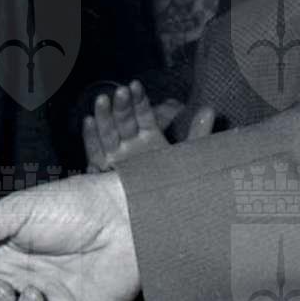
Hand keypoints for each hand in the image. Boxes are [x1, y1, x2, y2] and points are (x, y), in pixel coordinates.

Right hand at [81, 83, 215, 170]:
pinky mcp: (103, 170)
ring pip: (108, 133)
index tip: (135, 86)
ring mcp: (116, 156)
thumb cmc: (172, 183)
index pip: (144, 114)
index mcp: (150, 138)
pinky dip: (92, 137)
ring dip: (104, 116)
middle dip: (122, 106)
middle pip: (124, 121)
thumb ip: (198, 134)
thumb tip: (210, 109)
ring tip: (102, 100)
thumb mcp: (187, 157)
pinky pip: (95, 153)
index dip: (139, 100)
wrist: (160, 214)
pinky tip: (89, 121)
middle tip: (121, 92)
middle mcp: (131, 145)